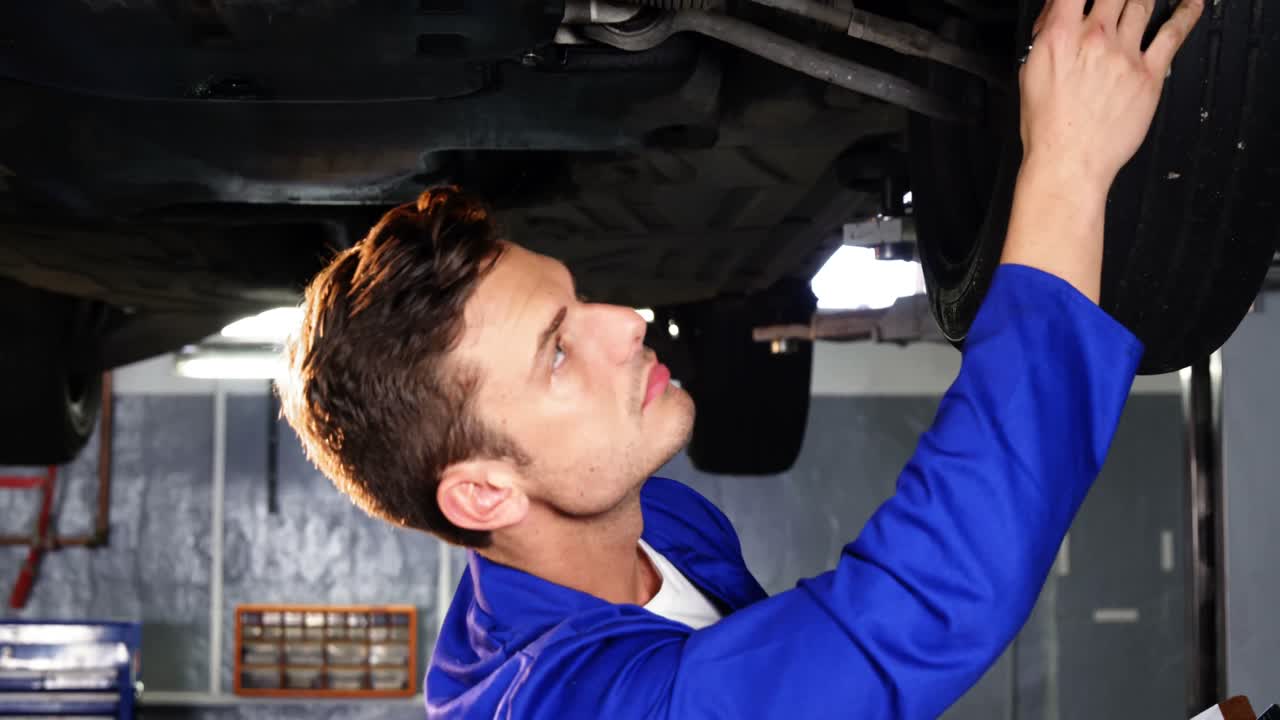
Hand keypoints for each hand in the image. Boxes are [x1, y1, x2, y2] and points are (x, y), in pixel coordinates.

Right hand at [1018, 0, 1203, 192]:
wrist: (1069, 161)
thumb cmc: (1048, 127)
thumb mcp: (1030, 74)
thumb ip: (1046, 38)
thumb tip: (1056, 18)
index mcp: (1060, 37)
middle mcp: (1095, 39)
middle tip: (1115, 0)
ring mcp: (1125, 54)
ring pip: (1142, 3)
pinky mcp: (1149, 73)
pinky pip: (1174, 33)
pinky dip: (1187, 12)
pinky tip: (1193, 2)